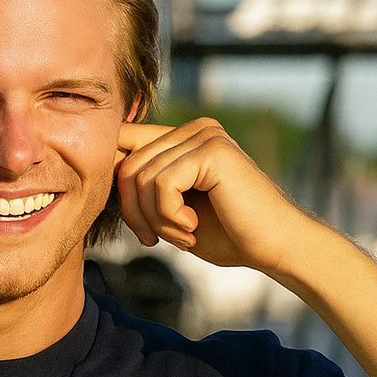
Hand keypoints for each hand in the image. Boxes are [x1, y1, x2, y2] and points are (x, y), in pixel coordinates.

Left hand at [114, 118, 306, 273]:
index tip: (142, 230)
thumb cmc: (228, 235)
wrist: (273, 246)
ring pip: (141, 176)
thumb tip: (103, 173)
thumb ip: (146, 190)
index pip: (125, 147)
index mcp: (184, 140)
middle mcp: (194, 129)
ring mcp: (204, 135)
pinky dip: (168, 216)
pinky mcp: (212, 150)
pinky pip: (161, 183)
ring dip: (155, 220)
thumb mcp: (173, 211)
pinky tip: (192, 228)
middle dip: (136, 213)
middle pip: (126, 165)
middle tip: (160, 240)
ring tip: (182, 235)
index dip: (120, 190)